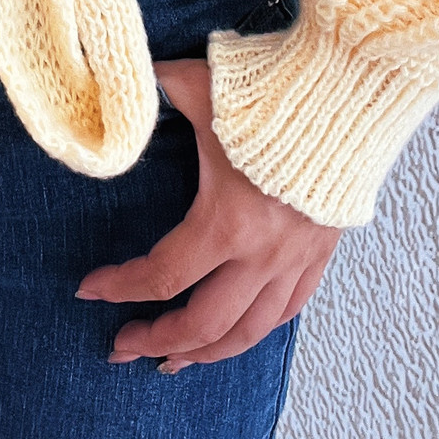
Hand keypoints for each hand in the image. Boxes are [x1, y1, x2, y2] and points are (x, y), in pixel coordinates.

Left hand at [75, 57, 343, 370]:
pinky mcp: (321, 252)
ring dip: (205, 352)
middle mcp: (262, 253)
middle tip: (122, 346)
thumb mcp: (202, 83)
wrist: (350, 90)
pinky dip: (256, 329)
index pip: (162, 275)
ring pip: (248, 332)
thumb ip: (156, 85)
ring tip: (172, 362)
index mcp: (227, 221)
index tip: (88, 290)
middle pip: (203, 324)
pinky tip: (235, 333)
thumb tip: (121, 76)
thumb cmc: (273, 87)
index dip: (119, 287)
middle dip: (156, 341)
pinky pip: (288, 310)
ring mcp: (295, 259)